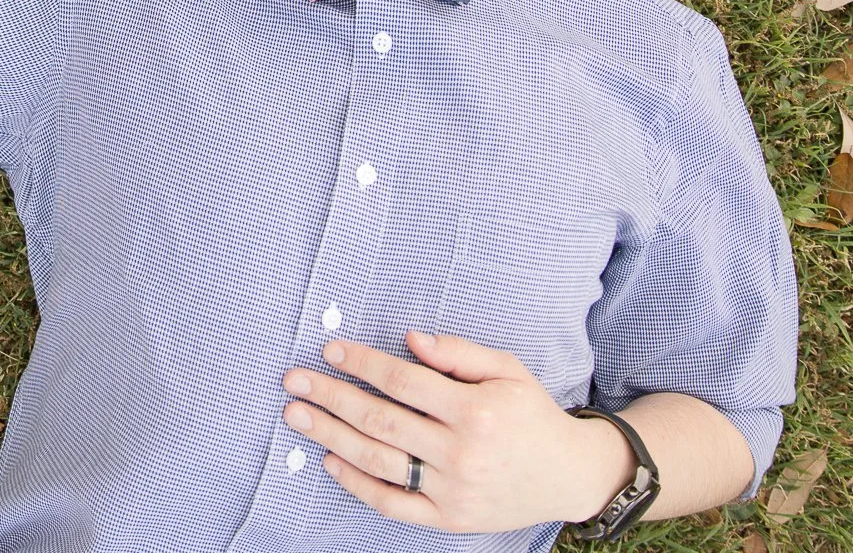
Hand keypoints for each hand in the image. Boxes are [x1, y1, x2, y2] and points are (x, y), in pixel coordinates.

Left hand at [283, 331, 635, 532]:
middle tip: (294, 381)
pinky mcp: (448, 520)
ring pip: (379, 461)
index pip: (403, 382)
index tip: (330, 349)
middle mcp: (460, 453)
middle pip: (380, 420)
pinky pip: (393, 504)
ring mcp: (452, 491)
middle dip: (331, 397)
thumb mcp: (506, 369)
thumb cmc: (531, 413)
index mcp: (475, 410)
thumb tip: (409, 339)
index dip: (363, 363)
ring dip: (332, 437)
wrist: (566, 475)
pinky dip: (358, 484)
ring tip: (298, 417)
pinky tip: (332, 460)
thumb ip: (457, 353)